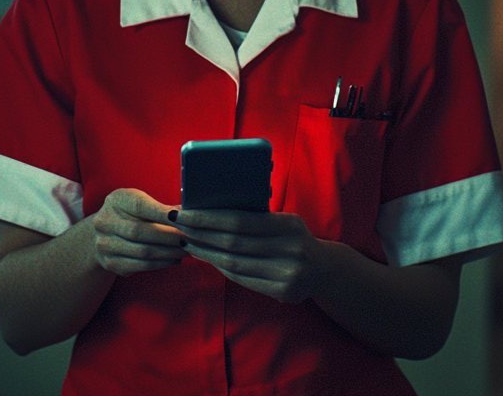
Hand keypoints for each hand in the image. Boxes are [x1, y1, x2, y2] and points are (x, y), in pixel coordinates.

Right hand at [90, 188, 187, 275]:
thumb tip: (189, 213)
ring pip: (142, 251)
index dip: (162, 214)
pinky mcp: (110, 263)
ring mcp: (105, 244)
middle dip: (169, 236)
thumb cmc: (131, 214)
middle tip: (189, 239)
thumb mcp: (141, 202)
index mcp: (116, 201)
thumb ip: (162, 208)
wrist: (104, 234)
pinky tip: (173, 259)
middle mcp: (105, 222)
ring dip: (168, 252)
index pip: (139, 206)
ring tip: (185, 251)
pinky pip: (140, 265)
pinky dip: (161, 263)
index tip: (184, 219)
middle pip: (140, 231)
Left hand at [173, 209, 328, 302]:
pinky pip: (243, 279)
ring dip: (205, 252)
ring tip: (186, 242)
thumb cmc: (293, 238)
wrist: (324, 269)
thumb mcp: (283, 221)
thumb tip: (210, 209)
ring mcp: (289, 273)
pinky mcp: (283, 291)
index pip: (241, 220)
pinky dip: (220, 267)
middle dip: (201, 233)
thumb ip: (256, 216)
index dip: (209, 218)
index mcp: (290, 224)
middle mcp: (291, 248)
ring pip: (235, 263)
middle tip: (178, 225)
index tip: (184, 212)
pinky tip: (206, 258)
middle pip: (234, 242)